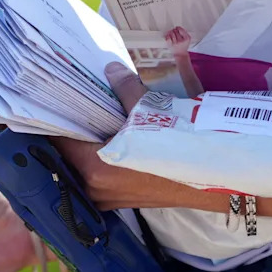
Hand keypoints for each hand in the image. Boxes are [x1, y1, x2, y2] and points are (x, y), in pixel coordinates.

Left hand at [55, 63, 195, 209]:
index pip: (59, 141)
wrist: (220, 175)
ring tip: (89, 119)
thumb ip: (124, 89)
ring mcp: (111, 199)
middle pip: (69, 157)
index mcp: (94, 168)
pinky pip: (101, 177)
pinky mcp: (126, 201)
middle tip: (70, 105)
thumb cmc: (181, 145)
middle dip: (71, 132)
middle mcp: (96, 189)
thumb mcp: (149, 110)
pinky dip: (101, 158)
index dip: (55, 119)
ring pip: (85, 168)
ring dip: (86, 147)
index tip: (52, 101)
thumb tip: (110, 69)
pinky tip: (108, 137)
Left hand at [163, 26, 191, 56]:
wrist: (181, 53)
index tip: (177, 28)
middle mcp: (181, 41)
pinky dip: (167, 36)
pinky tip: (168, 36)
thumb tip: (178, 27)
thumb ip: (185, 32)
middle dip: (174, 30)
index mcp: (187, 38)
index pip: (181, 30)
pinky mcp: (171, 45)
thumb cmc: (184, 45)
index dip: (178, 28)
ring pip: (171, 33)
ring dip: (170, 32)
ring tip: (171, 33)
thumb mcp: (188, 39)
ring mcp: (175, 43)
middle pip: (175, 31)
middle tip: (174, 31)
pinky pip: (168, 38)